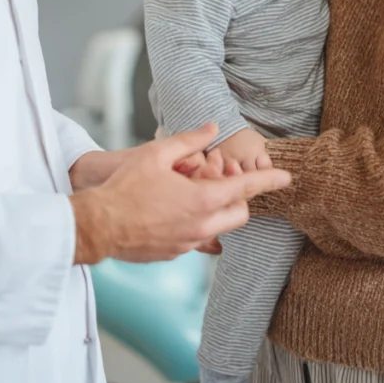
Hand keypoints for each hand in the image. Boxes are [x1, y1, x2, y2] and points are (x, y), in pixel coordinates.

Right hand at [70, 124, 290, 264]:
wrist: (97, 225)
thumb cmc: (124, 187)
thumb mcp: (156, 153)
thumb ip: (189, 139)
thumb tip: (212, 128)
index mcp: (202, 200)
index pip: (246, 188)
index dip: (269, 180)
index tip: (286, 177)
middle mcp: (201, 226)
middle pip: (240, 215)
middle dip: (240, 199)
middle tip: (222, 181)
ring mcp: (188, 244)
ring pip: (219, 229)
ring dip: (216, 212)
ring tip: (191, 193)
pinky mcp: (174, 254)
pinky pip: (197, 239)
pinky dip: (195, 224)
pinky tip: (172, 210)